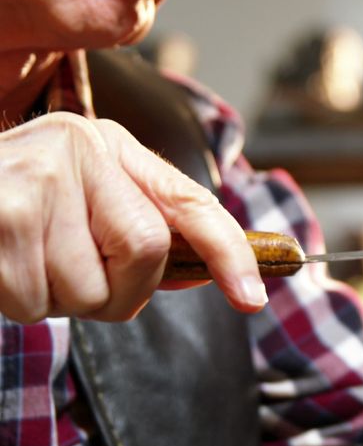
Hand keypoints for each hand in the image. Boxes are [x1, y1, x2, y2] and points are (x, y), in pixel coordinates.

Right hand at [0, 112, 265, 323]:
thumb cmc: (6, 203)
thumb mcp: (77, 198)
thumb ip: (139, 229)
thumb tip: (211, 273)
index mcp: (107, 144)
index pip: (192, 203)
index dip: (231, 252)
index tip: (254, 297)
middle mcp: (79, 149)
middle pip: (147, 254)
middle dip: (113, 287)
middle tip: (66, 267)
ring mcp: (38, 180)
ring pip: (87, 290)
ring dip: (52, 296)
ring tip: (20, 257)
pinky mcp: (2, 220)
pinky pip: (35, 301)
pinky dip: (16, 301)